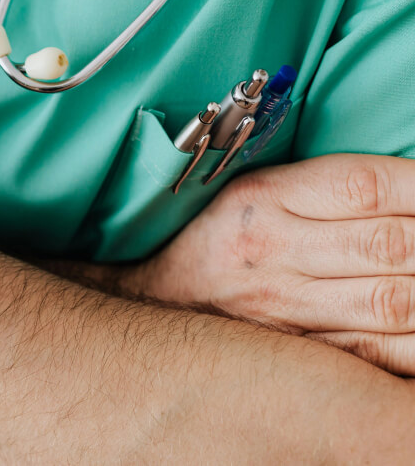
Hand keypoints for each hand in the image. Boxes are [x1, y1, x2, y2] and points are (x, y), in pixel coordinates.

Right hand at [115, 154, 414, 374]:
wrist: (153, 301)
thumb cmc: (220, 238)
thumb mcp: (257, 191)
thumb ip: (330, 189)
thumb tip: (414, 191)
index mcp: (264, 199)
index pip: (364, 186)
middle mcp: (274, 253)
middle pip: (390, 245)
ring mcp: (287, 310)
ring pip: (396, 303)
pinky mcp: (301, 355)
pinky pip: (382, 354)